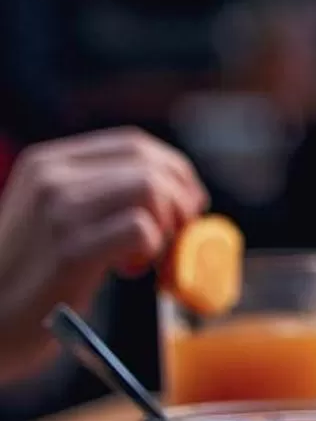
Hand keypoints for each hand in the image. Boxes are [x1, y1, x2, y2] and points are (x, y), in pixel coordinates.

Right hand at [0, 129, 207, 382]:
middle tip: (181, 231)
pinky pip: (140, 230)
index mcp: (47, 163)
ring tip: (149, 253)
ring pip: (151, 189)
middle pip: (149, 164)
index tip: (188, 200)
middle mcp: (51, 178)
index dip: (174, 169)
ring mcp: (59, 212)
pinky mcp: (70, 250)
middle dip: (181, 196)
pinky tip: (130, 269)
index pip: (133, 143)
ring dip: (168, 223)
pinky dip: (152, 248)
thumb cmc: (23, 277)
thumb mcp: (49, 216)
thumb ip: (97, 194)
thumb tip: (177, 194)